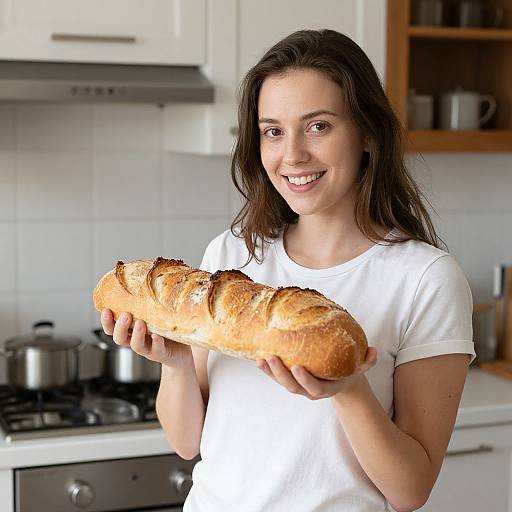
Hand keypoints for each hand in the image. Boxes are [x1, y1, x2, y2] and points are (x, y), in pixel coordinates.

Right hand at [100, 309, 193, 368]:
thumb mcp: (154, 312)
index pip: (112, 328)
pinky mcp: (161, 353)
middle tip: (125, 315)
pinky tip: (157, 336)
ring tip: (140, 323)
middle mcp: (137, 339)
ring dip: (136, 335)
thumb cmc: (166, 327)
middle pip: (119, 338)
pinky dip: (156, 343)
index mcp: (131, 329)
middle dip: (119, 327)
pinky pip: (157, 349)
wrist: (183, 349)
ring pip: (136, 346)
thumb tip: (144, 272)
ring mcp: (149, 347)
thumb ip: (147, 300)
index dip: (106, 321)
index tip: (105, 309)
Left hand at [256, 347, 376, 399]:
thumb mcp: (360, 367)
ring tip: (261, 359)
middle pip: (293, 387)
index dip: (305, 380)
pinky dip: (267, 370)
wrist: (339, 379)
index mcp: (326, 388)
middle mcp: (309, 390)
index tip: (297, 368)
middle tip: (272, 358)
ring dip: (270, 372)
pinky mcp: (290, 379)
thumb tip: (373, 351)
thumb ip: (367, 361)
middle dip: (280, 374)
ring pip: (282, 383)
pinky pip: (276, 376)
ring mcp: (298, 386)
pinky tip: (259, 359)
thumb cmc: (348, 370)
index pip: (315, 388)